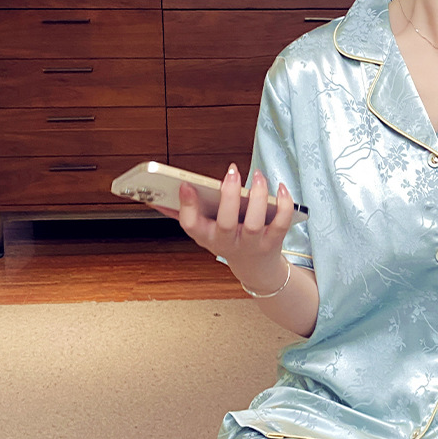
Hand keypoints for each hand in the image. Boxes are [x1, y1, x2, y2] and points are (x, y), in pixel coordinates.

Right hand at [174, 164, 295, 292]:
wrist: (255, 267)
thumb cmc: (227, 240)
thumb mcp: (203, 230)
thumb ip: (183, 212)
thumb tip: (153, 197)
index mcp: (206, 237)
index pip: (191, 225)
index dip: (187, 205)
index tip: (186, 184)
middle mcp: (227, 243)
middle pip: (226, 223)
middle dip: (228, 195)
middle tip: (232, 171)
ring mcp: (251, 244)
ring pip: (254, 222)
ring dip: (257, 196)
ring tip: (257, 175)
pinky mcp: (273, 242)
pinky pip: (281, 223)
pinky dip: (284, 204)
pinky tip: (281, 187)